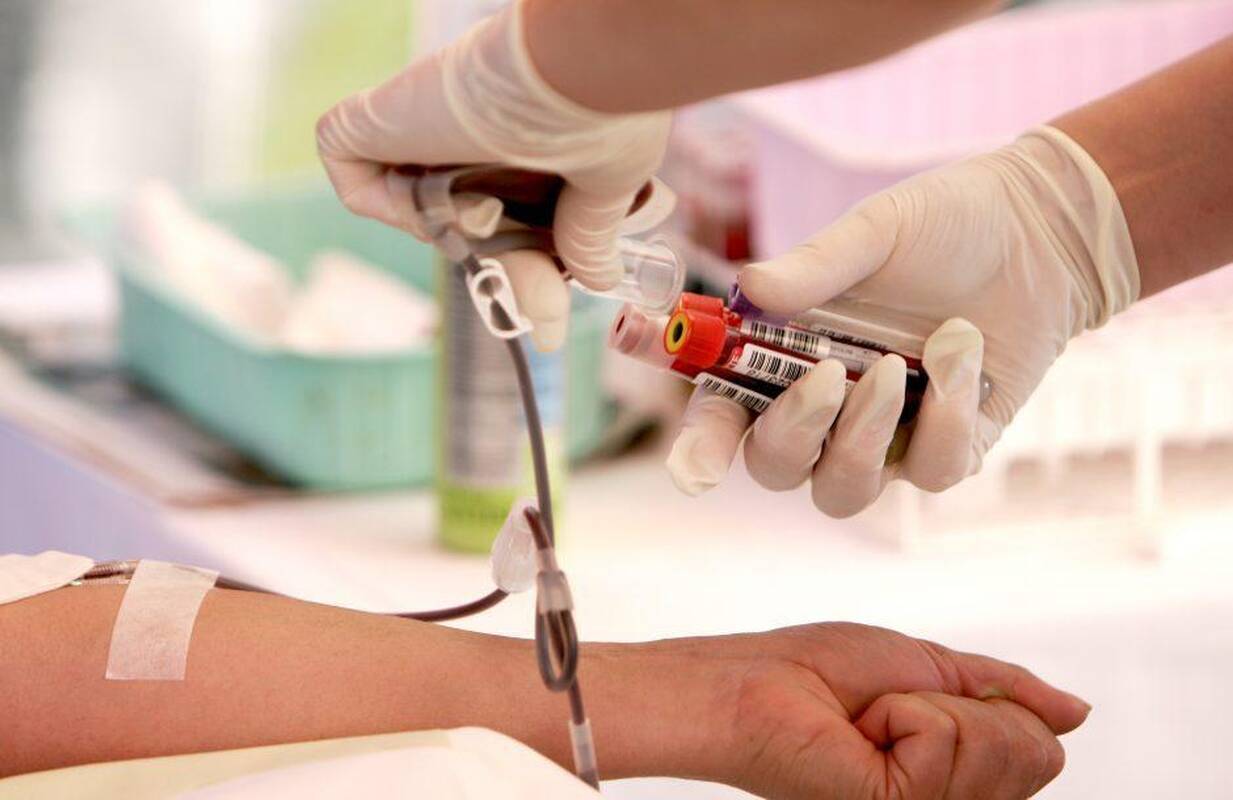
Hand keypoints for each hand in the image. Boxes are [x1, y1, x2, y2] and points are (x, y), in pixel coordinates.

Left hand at [315, 3, 669, 349]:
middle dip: (507, 274)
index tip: (548, 324)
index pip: (509, 216)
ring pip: (421, 210)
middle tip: (544, 318)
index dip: (526, 270)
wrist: (571, 66)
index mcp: (520, 141)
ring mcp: (416, 128)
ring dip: (464, 234)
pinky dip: (396, 209)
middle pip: (467, 222)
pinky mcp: (369, 124)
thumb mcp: (606, 182)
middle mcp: (466, 133)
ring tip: (498, 210)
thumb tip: (600, 279)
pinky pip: (360, 187)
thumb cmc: (601, 109)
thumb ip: (587, 232)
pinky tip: (453, 197)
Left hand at [583, 622, 1089, 798]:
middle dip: (971, 704)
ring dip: (931, 706)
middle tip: (896, 706)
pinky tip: (863, 728)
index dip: (998, 705)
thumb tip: (1075, 711)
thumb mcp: (931, 667)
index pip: (1040, 750)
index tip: (925, 695)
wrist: (756, 684)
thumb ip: (1005, 690)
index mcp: (961, 773)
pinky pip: (946, 739)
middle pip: (1035, 754)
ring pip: (1000, 744)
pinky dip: (905, 713)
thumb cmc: (820, 672)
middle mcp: (953, 798)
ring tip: (874, 718)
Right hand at [667, 125, 1139, 515]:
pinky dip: (946, 418)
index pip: (723, 417)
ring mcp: (886, 438)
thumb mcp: (874, 232)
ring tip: (898, 369)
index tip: (696, 469)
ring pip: (845, 490)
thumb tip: (748, 286)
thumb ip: (814, 266)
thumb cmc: (942, 225)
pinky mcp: (950, 448)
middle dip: (793, 434)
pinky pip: (933, 471)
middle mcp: (824, 410)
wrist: (1042, 232)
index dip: (700, 448)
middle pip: (775, 467)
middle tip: (827, 376)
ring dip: (864, 439)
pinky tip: (962, 350)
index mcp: (781, 358)